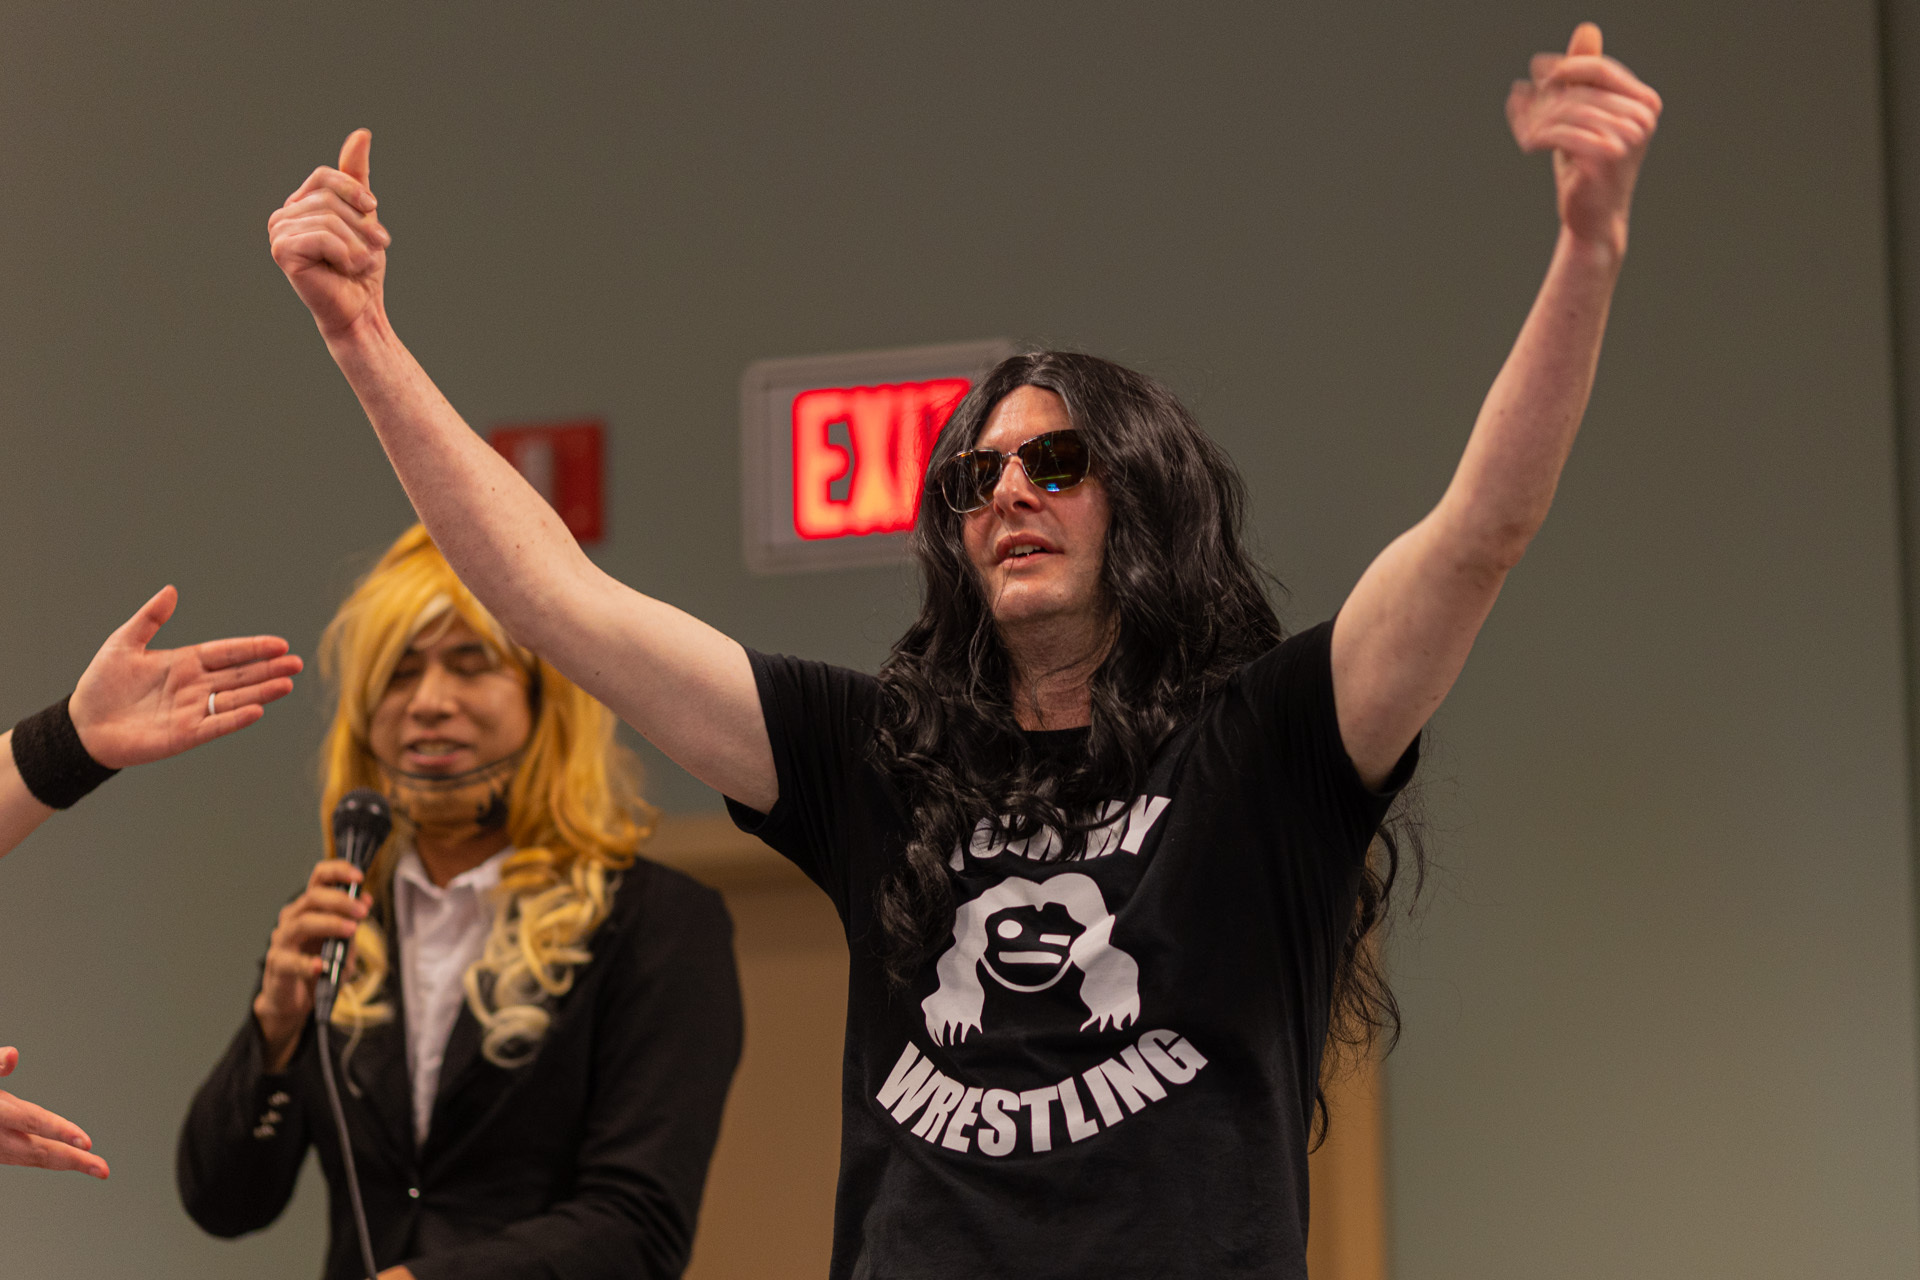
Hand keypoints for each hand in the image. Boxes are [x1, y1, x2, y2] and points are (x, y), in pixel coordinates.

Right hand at [0, 1047, 108, 1177]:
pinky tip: (67, 1160)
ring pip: (33, 1158)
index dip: (60, 1130)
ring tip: (94, 1167)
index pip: (33, 1121)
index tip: (86, 1142)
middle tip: (102, 1170)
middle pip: (38, 1151)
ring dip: (64, 1163)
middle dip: (72, 1160)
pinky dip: (46, 1160)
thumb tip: (13, 1055)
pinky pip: (23, 1156)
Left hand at [67, 586, 302, 769]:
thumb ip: (150, 619)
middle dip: (268, 669)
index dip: (253, 648)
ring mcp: (192, 711)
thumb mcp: (123, 643)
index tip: (280, 644)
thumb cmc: (100, 685)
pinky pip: (215, 726)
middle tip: (297, 663)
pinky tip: (257, 710)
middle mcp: (195, 686)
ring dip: (261, 692)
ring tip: (287, 684)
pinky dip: (235, 718)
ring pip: (234, 698)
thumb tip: (171, 590)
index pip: (227, 653)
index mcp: (185, 663)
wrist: (82, 726)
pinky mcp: (185, 735)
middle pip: (239, 675)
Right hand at [252, 858, 370, 1070]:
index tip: (359, 877)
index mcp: (310, 907)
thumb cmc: (319, 965)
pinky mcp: (277, 965)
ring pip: (302, 923)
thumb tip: (366, 901)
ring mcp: (282, 940)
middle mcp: (293, 918)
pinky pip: (290, 961)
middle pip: (312, 897)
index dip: (338, 872)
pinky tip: (322, 966)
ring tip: (351, 931)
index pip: (319, 878)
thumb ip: (353, 922)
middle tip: (362, 911)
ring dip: (330, 924)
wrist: (294, 998)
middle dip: (341, 900)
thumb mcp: (343, 942)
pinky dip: (307, 963)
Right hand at [268, 129, 390, 340]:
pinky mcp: (282, 252)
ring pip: (329, 219)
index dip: (354, 190)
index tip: (373, 209)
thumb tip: (361, 133)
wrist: (360, 308)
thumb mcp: (364, 215)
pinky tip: (348, 269)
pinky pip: (323, 237)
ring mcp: (278, 234)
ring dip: (358, 243)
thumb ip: (356, 176)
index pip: (324, 176)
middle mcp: (282, 217)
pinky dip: (346, 254)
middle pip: (328, 198)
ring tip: (361, 263)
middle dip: (362, 223)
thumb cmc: (361, 266)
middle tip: (378, 246)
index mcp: (298, 205)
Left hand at [1506, 23, 1662, 256]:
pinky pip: (1562, 133)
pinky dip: (1539, 136)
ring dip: (1537, 119)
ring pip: (1567, 111)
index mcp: (1644, 101)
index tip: (1537, 72)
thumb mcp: (1584, 116)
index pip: (1599, 68)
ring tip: (1524, 131)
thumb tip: (1585, 29)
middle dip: (1544, 98)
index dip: (1565, 67)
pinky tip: (1527, 145)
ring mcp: (1629, 136)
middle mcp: (1643, 116)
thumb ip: (1584, 75)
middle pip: (1578, 91)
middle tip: (1521, 106)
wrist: (1591, 218)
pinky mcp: (1607, 156)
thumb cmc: (1585, 167)